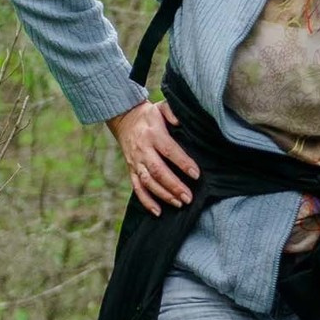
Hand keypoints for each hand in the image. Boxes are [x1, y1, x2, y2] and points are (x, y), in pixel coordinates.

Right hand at [106, 98, 198, 213]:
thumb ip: (172, 112)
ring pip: (148, 182)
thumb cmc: (149, 115)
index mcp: (153, 134)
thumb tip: (180, 121)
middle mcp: (143, 150)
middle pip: (158, 171)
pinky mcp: (131, 170)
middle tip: (189, 197)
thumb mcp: (161, 107)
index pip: (169, 150)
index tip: (196, 174)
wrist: (123, 119)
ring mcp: (136, 162)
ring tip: (179, 204)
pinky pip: (137, 188)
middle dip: (174, 186)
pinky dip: (146, 201)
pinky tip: (158, 212)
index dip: (183, 163)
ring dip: (163, 195)